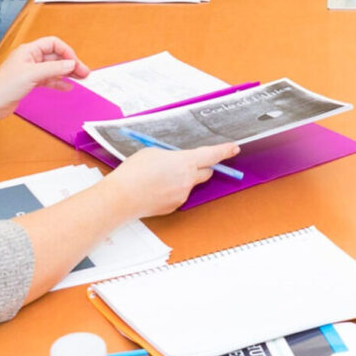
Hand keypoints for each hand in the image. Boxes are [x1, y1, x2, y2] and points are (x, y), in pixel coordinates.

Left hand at [0, 36, 88, 119]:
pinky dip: (59, 82)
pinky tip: (67, 86)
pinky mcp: (30, 82)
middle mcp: (30, 58)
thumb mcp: (32, 74)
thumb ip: (53, 68)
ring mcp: (30, 70)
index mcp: (28, 50)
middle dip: (70, 63)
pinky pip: (49, 79)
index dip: (66, 51)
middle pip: (55, 56)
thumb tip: (70, 63)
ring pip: (54, 68)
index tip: (75, 62)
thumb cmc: (3, 87)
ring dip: (67, 73)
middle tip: (84, 72)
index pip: (53, 43)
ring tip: (80, 78)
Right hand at [107, 143, 240, 216]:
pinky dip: (171, 191)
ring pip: (189, 184)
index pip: (212, 155)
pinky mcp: (174, 207)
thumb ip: (171, 156)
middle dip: (201, 166)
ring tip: (157, 177)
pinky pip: (178, 195)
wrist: (121, 197)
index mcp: (185, 162)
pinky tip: (154, 188)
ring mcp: (182, 195)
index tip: (234, 148)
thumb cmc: (134, 172)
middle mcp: (188, 180)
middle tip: (186, 163)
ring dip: (181, 179)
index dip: (224, 151)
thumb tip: (176, 160)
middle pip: (206, 172)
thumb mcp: (153, 152)